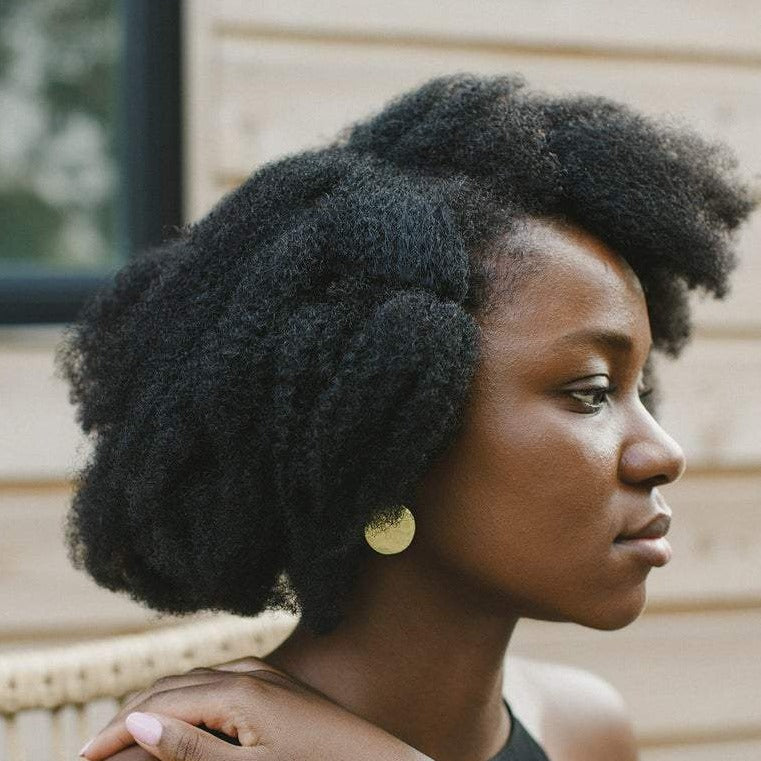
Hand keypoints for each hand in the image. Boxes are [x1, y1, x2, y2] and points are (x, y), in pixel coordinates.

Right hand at [80, 656, 432, 760]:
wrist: (373, 759)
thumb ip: (190, 749)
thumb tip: (136, 722)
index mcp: (237, 690)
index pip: (159, 705)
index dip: (116, 731)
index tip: (82, 756)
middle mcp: (247, 670)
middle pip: (170, 686)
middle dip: (129, 716)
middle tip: (93, 750)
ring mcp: (262, 671)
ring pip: (191, 681)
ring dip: (155, 706)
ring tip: (124, 737)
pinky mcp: (271, 680)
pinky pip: (214, 683)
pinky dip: (184, 701)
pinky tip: (175, 719)